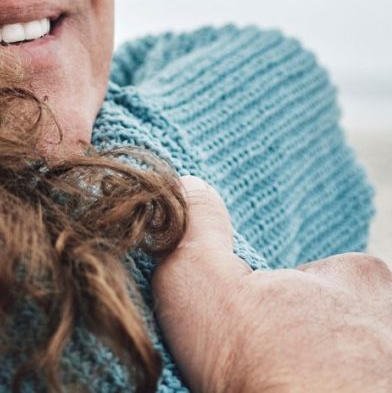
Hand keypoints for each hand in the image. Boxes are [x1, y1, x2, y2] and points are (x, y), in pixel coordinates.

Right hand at [152, 176, 391, 391]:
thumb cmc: (260, 364)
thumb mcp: (201, 281)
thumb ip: (196, 227)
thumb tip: (189, 185)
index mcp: (359, 276)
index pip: (325, 276)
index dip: (282, 301)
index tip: (256, 328)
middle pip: (349, 325)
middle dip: (316, 342)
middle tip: (276, 366)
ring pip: (363, 363)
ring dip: (333, 375)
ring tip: (288, 387)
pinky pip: (367, 385)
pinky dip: (344, 391)